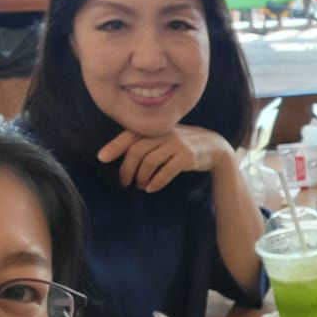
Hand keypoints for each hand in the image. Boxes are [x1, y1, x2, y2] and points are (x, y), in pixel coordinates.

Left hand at [98, 126, 229, 192]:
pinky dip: (156, 181)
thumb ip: (146, 142)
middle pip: (137, 151)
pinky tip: (151, 188)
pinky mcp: (188, 157)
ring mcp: (177, 144)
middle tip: (124, 182)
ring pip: (150, 161)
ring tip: (140, 186)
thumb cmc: (182, 144)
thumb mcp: (164, 138)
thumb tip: (122, 157)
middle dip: (127, 169)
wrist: (214, 147)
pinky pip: (167, 171)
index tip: (102, 158)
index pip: (130, 136)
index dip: (114, 146)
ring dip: (141, 177)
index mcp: (156, 128)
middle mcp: (165, 133)